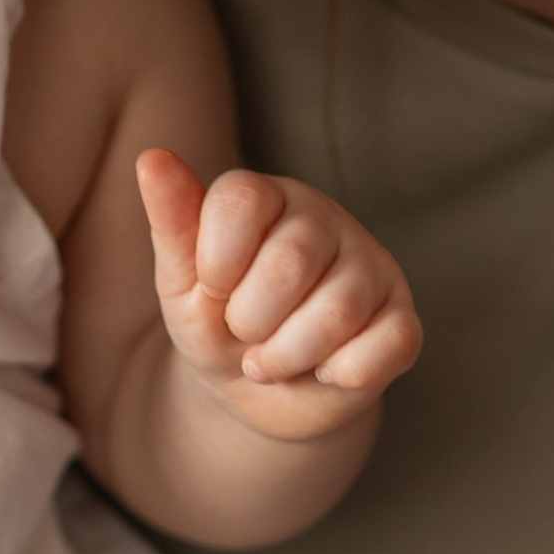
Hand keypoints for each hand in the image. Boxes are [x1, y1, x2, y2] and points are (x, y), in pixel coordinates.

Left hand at [137, 148, 421, 438]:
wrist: (255, 395)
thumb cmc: (216, 323)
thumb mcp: (180, 281)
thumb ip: (172, 221)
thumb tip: (151, 158)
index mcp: (268, 197)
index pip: (242, 200)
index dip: (216, 262)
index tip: (211, 289)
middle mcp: (326, 220)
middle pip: (290, 261)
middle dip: (251, 319)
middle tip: (245, 332)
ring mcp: (371, 266)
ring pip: (338, 310)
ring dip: (288, 356)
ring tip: (273, 359)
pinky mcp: (402, 317)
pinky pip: (388, 343)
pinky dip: (344, 372)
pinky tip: (326, 371)